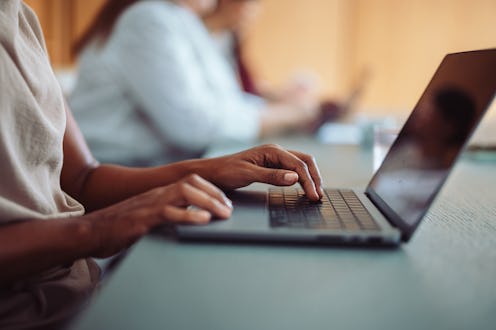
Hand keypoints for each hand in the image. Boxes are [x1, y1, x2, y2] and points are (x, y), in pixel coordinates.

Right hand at [85, 174, 232, 257]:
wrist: (90, 231)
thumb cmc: (118, 227)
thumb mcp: (147, 217)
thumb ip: (165, 214)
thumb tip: (186, 219)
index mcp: (159, 194)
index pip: (191, 182)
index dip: (212, 190)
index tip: (226, 202)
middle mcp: (157, 194)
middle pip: (192, 183)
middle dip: (215, 193)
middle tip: (230, 208)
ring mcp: (150, 204)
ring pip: (184, 193)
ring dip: (208, 202)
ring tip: (224, 213)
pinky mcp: (143, 218)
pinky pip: (168, 212)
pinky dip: (189, 215)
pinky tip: (203, 220)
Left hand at [201, 144, 323, 200]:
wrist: (211, 172)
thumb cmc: (225, 171)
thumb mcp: (248, 174)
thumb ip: (271, 176)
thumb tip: (294, 178)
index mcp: (272, 150)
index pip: (298, 165)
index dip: (309, 181)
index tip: (313, 196)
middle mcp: (276, 151)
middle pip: (304, 161)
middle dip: (314, 177)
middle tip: (319, 196)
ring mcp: (274, 158)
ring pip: (300, 164)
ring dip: (310, 177)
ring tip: (315, 193)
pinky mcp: (271, 165)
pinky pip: (292, 170)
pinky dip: (301, 179)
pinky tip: (303, 188)